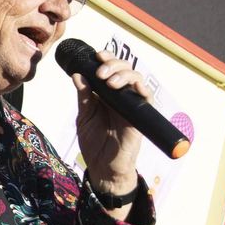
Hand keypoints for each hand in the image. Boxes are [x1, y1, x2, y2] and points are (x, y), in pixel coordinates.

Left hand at [70, 51, 147, 197]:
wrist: (103, 168)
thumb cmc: (94, 143)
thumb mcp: (84, 117)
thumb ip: (84, 97)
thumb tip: (78, 75)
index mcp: (106, 94)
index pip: (110, 69)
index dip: (107, 59)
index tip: (97, 55)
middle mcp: (120, 96)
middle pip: (124, 69)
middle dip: (113, 64)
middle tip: (100, 73)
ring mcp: (131, 105)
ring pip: (136, 79)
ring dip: (124, 74)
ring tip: (109, 81)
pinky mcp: (140, 117)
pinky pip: (147, 98)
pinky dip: (142, 88)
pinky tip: (133, 86)